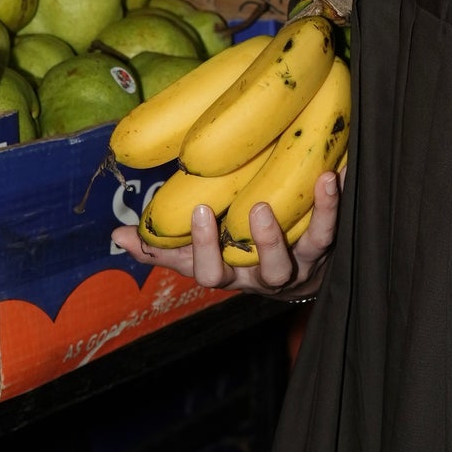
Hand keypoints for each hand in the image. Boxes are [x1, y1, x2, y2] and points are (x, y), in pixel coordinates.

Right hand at [111, 167, 343, 295]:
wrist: (298, 278)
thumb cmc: (238, 258)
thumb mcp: (201, 255)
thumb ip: (162, 247)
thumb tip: (117, 235)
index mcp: (229, 274)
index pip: (210, 272)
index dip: (202, 248)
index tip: (197, 211)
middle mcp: (262, 276)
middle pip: (258, 271)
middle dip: (261, 241)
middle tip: (252, 208)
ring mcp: (295, 266)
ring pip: (301, 253)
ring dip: (303, 222)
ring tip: (302, 188)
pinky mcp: (322, 252)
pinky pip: (329, 230)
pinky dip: (331, 203)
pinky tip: (335, 172)